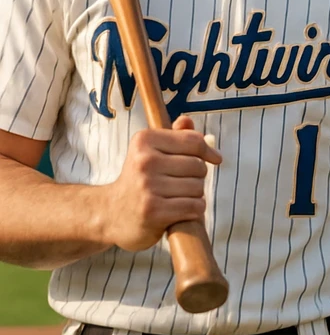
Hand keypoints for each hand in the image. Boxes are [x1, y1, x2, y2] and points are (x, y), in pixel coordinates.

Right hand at [96, 116, 222, 251]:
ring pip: (198, 188)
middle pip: (199, 166)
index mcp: (144, 141)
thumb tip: (187, 121)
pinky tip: (179, 211)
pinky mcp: (154, 211)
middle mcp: (144, 161)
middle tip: (178, 184)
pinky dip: (194, 211)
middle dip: (196, 177)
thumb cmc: (138, 180)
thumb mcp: (149, 152)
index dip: (208, 151)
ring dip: (194, 195)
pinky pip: (195, 207)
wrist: (109, 214)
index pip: (194, 140)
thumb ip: (173, 136)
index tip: (214, 159)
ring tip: (175, 198)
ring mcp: (148, 187)